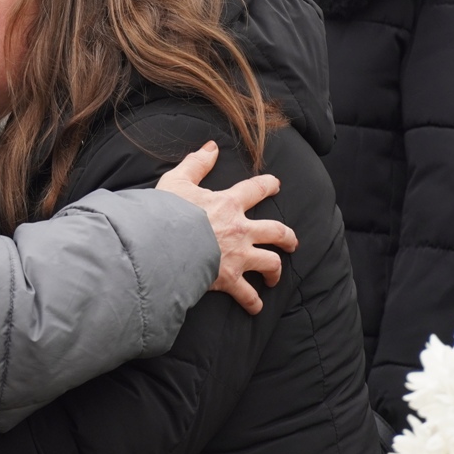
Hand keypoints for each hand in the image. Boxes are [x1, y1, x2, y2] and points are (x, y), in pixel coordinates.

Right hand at [157, 141, 297, 314]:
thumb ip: (196, 163)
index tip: (276, 184)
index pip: (256, 189)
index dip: (268, 185)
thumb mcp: (177, 181)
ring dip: (276, 270)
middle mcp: (240, 230)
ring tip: (275, 275)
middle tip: (291, 240)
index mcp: (229, 204)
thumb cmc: (167, 213)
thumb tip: (211, 147)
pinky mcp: (229, 279)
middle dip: (288, 236)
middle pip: (277, 231)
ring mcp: (238, 256)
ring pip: (271, 262)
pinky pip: (248, 295)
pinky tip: (256, 307)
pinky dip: (253, 302)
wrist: (162, 245)